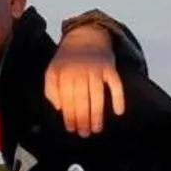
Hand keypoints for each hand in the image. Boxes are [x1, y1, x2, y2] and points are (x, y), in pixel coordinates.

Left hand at [44, 23, 126, 138]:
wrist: (85, 36)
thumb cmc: (67, 60)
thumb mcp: (52, 71)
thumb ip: (51, 90)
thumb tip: (60, 109)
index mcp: (64, 74)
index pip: (66, 99)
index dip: (69, 115)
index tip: (71, 129)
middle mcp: (80, 72)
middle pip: (82, 99)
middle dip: (83, 118)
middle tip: (85, 133)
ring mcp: (96, 69)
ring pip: (98, 95)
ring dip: (98, 114)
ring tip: (97, 129)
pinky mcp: (110, 67)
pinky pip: (116, 85)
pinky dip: (119, 98)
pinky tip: (118, 112)